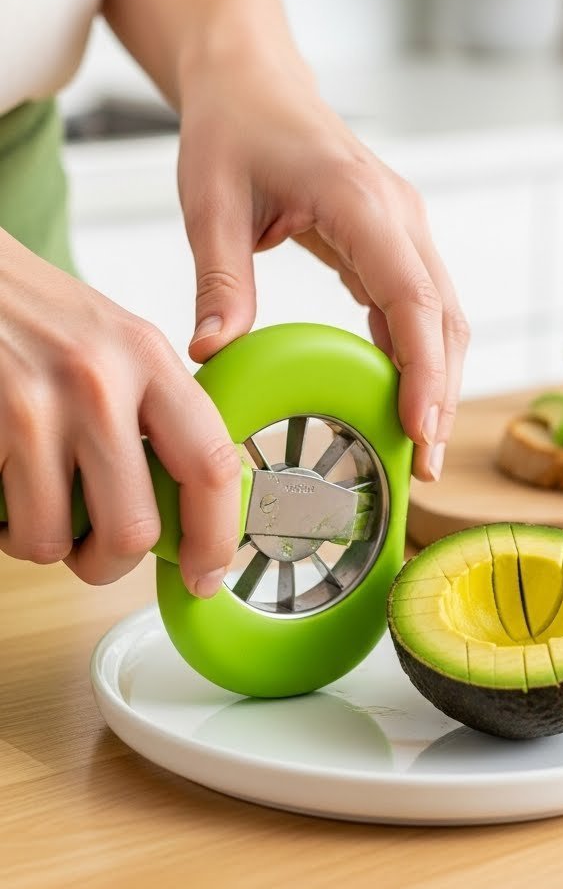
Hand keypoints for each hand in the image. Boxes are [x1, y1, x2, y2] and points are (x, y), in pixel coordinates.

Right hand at [0, 233, 241, 593]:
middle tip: (94, 550)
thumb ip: (156, 412)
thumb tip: (191, 506)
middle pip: (132, 530)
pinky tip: (2, 484)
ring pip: (53, 541)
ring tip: (34, 502)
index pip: (210, 465)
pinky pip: (0, 524)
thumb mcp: (116, 341)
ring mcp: (32, 408)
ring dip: (42, 542)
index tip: (206, 574)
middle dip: (110, 563)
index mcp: (147, 357)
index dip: (215, 538)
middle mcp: (97, 383)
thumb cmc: (35, 315)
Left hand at [177, 49, 469, 481]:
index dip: (422, 368)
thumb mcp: (210, 202)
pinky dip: (416, 354)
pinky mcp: (392, 238)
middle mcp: (399, 213)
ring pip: (442, 313)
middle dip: (441, 392)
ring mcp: (403, 225)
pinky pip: (417, 304)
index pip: (411, 296)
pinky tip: (400, 399)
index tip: (422, 428)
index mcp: (360, 200)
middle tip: (425, 467)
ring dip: (437, 379)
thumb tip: (210, 352)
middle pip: (443, 315)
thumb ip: (219, 279)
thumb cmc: (231, 128)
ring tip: (419, 448)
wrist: (252, 79)